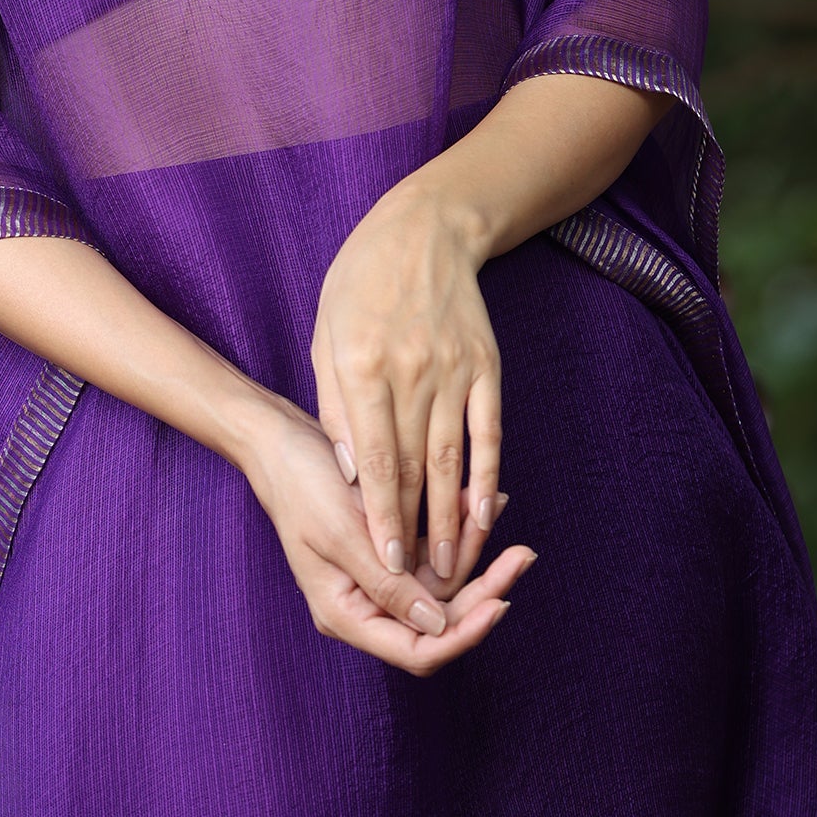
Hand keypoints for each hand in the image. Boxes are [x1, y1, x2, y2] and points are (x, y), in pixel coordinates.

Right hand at [241, 400, 535, 674]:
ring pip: (441, 578)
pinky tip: (478, 498)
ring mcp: (378, 575)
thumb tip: (439, 625)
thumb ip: (388, 584)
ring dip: (471, 545)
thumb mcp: (342, 533)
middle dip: (482, 585)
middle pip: (438, 616)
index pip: (418, 648)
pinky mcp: (386, 545)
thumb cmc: (301, 483)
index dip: (464, 633)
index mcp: (347, 615)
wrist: (278, 438)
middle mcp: (366, 604)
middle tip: (522, 555)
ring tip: (496, 506)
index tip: (501, 603)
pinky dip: (454, 524)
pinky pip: (431, 547)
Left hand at [310, 171, 501, 592]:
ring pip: (454, 460)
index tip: (385, 565)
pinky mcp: (486, 367)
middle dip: (415, 534)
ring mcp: (454, 370)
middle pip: (414, 468)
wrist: (424, 228)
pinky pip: (488, 433)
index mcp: (362, 366)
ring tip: (453, 568)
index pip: (372, 459)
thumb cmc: (361, 283)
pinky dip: (488, 477)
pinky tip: (485, 513)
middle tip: (419, 587)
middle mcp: (410, 372)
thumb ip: (335, 407)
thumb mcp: (327, 336)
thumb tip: (348, 474)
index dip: (381, 517)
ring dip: (454, 520)